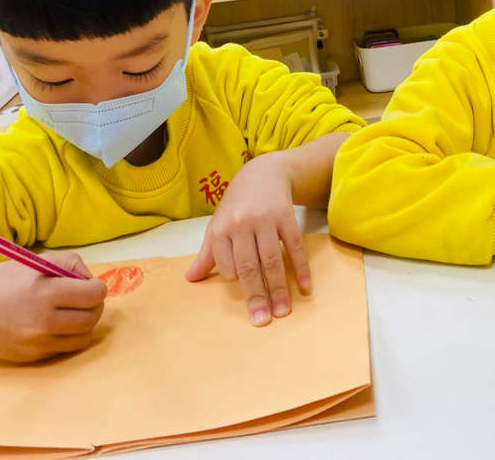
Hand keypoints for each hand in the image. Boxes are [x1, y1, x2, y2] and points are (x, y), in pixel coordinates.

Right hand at [0, 252, 105, 361]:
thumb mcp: (34, 261)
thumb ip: (70, 265)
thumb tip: (92, 281)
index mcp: (45, 292)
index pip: (94, 295)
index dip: (97, 287)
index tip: (89, 285)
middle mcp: (42, 321)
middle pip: (92, 318)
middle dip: (94, 306)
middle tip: (83, 298)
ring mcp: (36, 344)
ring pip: (83, 337)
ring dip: (83, 323)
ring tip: (69, 311)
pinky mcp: (30, 358)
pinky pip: (63, 349)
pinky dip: (65, 336)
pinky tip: (51, 324)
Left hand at [185, 154, 310, 326]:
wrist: (262, 173)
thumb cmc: (236, 205)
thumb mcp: (217, 225)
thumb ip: (207, 254)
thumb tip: (190, 279)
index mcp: (222, 229)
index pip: (228, 264)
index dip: (237, 280)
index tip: (247, 298)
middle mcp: (242, 225)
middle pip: (250, 266)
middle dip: (257, 295)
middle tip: (262, 320)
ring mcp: (266, 220)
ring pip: (272, 259)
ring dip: (279, 288)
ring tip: (283, 311)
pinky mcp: (286, 217)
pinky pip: (294, 246)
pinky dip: (300, 267)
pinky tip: (304, 286)